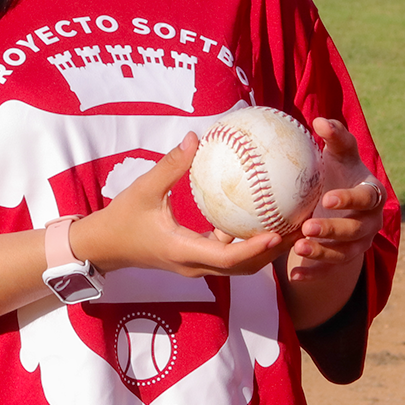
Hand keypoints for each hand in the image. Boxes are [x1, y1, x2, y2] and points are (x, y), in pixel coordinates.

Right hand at [70, 133, 295, 278]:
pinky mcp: (195, 260)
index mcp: (184, 250)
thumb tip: (195, 137)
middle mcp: (195, 265)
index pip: (228, 257)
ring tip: (288, 224)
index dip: (256, 247)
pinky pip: (227, 255)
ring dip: (263, 250)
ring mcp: (196, 266)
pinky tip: (257, 218)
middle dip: (273, 251)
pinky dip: (245, 243)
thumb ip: (171, 165)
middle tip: (298, 228)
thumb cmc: (123, 218)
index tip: (278, 232)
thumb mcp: (144, 189)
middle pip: (245, 267)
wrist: (105, 246)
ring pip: (239, 266)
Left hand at [288, 117, 386, 282]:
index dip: (350, 199)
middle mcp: (370, 222)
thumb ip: (335, 137)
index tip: (328, 198)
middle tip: (308, 226)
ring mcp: (359, 243)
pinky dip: (314, 273)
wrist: (337, 199)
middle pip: (356, 230)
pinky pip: (331, 270)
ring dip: (323, 252)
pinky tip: (295, 275)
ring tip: (298, 248)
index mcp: (372, 194)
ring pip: (345, 253)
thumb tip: (320, 121)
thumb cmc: (337, 170)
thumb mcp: (338, 153)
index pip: (367, 198)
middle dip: (333, 230)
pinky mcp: (344, 259)